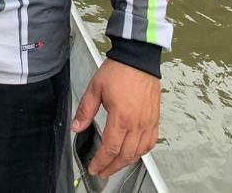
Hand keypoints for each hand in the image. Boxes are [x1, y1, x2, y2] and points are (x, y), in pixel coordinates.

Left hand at [72, 59, 159, 179]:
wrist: (138, 59)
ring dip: (126, 162)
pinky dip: (141, 152)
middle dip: (112, 167)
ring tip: (114, 165)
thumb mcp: (95, 88)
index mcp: (121, 117)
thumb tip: (76, 126)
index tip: (93, 168)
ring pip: (138, 152)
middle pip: (124, 155)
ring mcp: (148, 123)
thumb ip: (85, 110)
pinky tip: (134, 153)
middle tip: (102, 172)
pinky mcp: (155, 119)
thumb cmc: (118, 71)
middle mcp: (137, 124)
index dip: (100, 162)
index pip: (110, 148)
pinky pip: (150, 143)